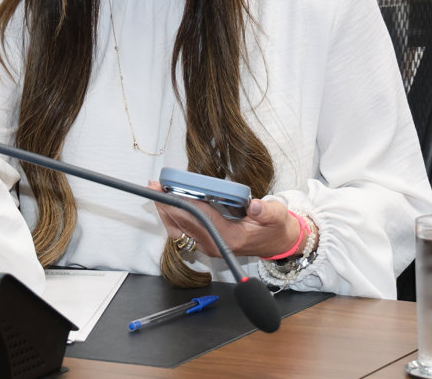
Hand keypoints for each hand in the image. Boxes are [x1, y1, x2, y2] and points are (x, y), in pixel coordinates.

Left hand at [150, 181, 301, 258]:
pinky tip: (167, 203)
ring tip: (156, 191)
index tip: (169, 191)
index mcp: (230, 238)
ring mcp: (209, 246)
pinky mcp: (206, 243)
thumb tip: (254, 206)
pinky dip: (172, 217)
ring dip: (166, 211)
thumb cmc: (275, 227)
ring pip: (179, 230)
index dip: (183, 203)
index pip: (201, 218)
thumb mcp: (276, 216)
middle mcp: (215, 245)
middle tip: (154, 185)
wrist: (277, 243)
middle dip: (167, 204)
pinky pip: (183, 232)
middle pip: (184, 224)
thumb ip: (266, 211)